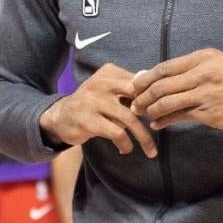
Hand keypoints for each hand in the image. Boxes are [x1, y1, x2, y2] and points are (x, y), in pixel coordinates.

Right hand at [39, 63, 156, 156]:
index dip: (154, 98)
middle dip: (154, 113)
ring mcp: (93, 102)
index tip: (161, 112)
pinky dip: (125, 144)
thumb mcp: (108, 89)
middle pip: (138, 96)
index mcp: (108, 72)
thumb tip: (158, 93)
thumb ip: (129, 89)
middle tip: (161, 127)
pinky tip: (125, 149)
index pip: (140, 82)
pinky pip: (117, 133)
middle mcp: (101, 83)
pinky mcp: (88, 121)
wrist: (61, 116)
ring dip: (144, 138)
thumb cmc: (92, 104)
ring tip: (150, 150)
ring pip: (130, 119)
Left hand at [129, 49, 222, 135]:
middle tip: (133, 103)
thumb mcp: (220, 66)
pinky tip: (157, 124)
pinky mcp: (211, 112)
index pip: (166, 67)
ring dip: (150, 109)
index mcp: (205, 57)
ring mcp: (207, 93)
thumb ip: (193, 70)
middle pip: (162, 83)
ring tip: (142, 114)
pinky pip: (180, 116)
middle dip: (143, 94)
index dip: (146, 77)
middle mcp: (204, 72)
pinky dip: (165, 120)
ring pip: (168, 100)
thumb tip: (160, 76)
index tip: (134, 85)